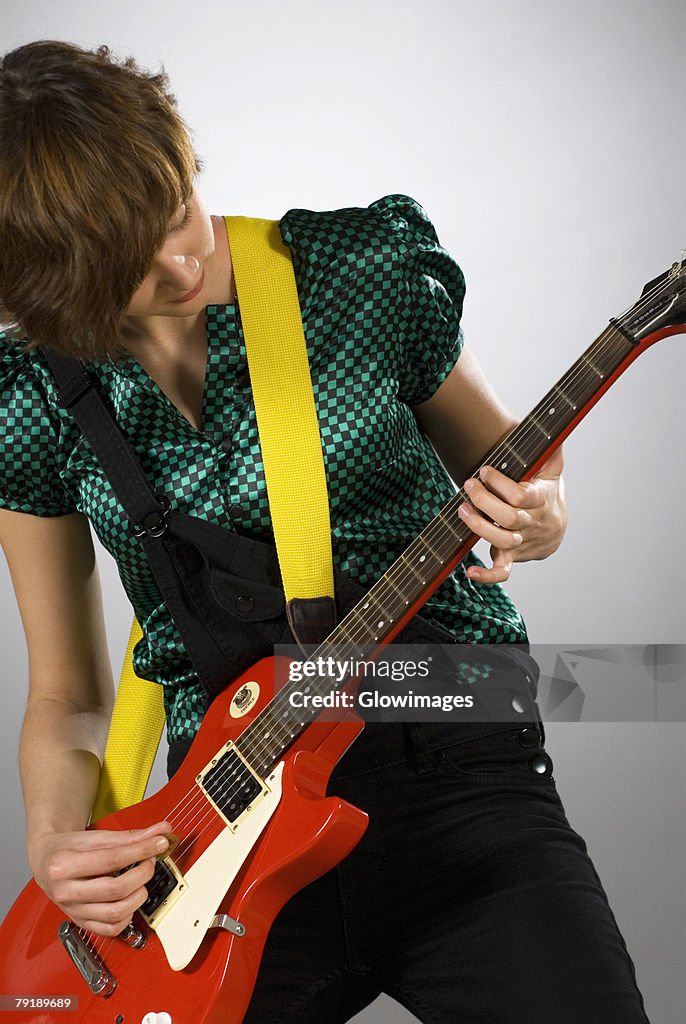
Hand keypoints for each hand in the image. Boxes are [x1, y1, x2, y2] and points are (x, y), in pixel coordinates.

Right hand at [30, 820, 172, 934]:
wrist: (47, 862)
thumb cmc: (69, 848)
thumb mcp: (95, 836)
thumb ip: (130, 836)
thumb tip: (160, 832)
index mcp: (63, 864)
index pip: (112, 859)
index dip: (141, 850)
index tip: (159, 843)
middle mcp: (65, 891)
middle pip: (115, 889)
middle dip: (142, 873)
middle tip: (150, 861)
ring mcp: (73, 910)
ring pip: (115, 913)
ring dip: (138, 896)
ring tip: (141, 880)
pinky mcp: (81, 923)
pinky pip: (111, 929)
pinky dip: (128, 916)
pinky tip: (130, 899)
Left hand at [457, 444, 567, 584]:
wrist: (556, 527)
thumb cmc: (547, 492)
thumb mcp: (551, 469)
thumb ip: (550, 450)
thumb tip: (555, 430)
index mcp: (542, 499)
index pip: (521, 495)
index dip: (500, 484)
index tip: (485, 470)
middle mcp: (533, 523)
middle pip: (509, 517)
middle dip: (484, 500)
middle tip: (469, 485)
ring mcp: (522, 541)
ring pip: (502, 540)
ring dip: (478, 526)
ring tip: (462, 509)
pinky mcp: (512, 555)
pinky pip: (503, 571)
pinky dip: (487, 575)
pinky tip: (470, 572)